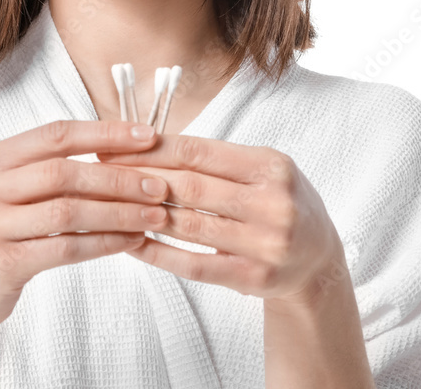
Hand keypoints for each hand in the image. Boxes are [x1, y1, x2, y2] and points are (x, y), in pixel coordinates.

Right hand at [0, 120, 170, 337]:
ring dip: (118, 212)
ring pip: (68, 210)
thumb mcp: (5, 191)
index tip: (147, 135)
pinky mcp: (1, 263)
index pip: (56, 134)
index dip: (104, 132)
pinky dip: (103, 243)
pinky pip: (65, 248)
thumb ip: (46, 168)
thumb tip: (117, 148)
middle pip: (64, 171)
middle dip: (118, 177)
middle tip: (159, 184)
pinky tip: (129, 241)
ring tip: (154, 215)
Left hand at [95, 134, 343, 305]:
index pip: (200, 152)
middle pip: (191, 187)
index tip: (116, 144)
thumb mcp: (262, 169)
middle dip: (140, 178)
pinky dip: (159, 253)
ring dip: (144, 214)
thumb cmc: (279, 202)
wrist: (319, 260)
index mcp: (271, 166)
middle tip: (102, 172)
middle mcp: (273, 203)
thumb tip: (148, 141)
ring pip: (189, 226)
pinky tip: (132, 242)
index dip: (153, 149)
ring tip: (110, 204)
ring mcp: (266, 244)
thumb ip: (216, 159)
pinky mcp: (254, 279)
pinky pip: (195, 264)